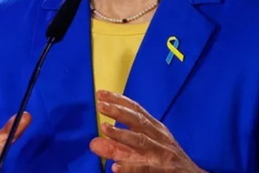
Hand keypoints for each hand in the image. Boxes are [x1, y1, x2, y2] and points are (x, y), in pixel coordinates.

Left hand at [89, 90, 205, 172]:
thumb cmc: (166, 161)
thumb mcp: (142, 152)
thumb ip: (117, 148)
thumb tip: (93, 143)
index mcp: (155, 129)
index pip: (136, 110)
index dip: (119, 100)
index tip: (100, 93)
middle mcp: (159, 138)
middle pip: (138, 121)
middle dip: (119, 111)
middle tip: (100, 105)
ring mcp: (162, 154)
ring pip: (142, 142)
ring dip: (122, 135)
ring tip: (104, 129)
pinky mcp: (164, 171)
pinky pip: (146, 168)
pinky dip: (131, 167)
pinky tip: (116, 167)